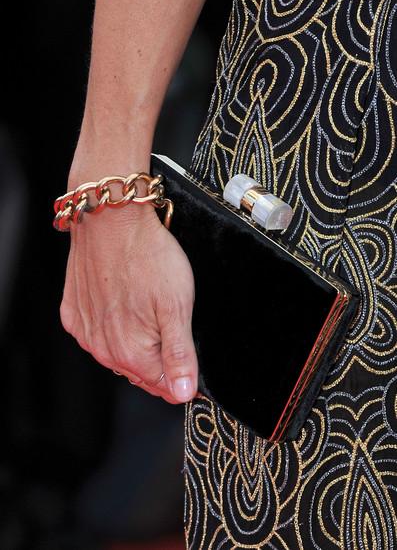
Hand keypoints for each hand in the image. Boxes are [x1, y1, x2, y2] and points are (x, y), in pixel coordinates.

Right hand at [59, 203, 197, 403]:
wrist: (112, 220)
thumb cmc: (148, 256)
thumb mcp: (178, 307)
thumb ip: (180, 355)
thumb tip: (183, 392)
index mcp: (130, 353)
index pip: (163, 385)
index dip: (183, 376)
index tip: (192, 362)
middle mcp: (102, 348)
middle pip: (141, 372)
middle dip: (161, 360)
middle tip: (171, 325)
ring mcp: (85, 331)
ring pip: (118, 355)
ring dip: (137, 344)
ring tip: (149, 310)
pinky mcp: (73, 313)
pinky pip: (97, 334)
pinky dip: (113, 327)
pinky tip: (124, 305)